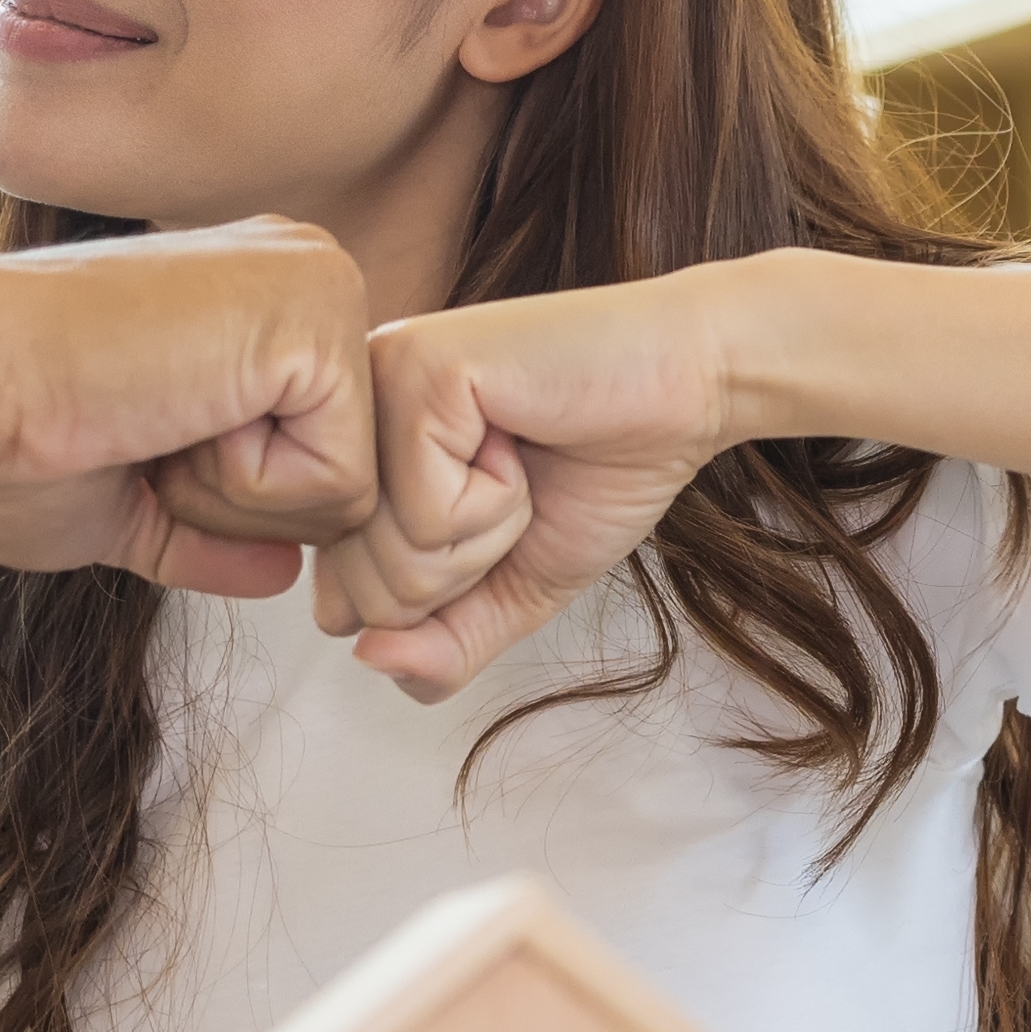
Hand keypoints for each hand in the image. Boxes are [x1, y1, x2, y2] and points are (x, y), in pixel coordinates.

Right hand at [0, 223, 369, 597]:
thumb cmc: (0, 435)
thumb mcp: (125, 502)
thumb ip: (210, 533)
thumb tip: (281, 569)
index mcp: (257, 307)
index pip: (312, 466)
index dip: (219, 506)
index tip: (130, 445)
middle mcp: (300, 278)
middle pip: (347, 485)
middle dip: (235, 509)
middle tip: (140, 435)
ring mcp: (320, 289)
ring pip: (351, 492)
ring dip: (234, 500)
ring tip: (150, 419)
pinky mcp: (320, 319)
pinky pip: (340, 483)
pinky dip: (243, 487)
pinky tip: (170, 414)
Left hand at [305, 267, 763, 694]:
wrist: (687, 387)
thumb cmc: (602, 468)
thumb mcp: (512, 589)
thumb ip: (442, 647)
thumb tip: (370, 661)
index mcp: (357, 464)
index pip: (343, 605)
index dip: (444, 599)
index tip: (497, 521)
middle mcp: (348, 422)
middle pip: (361, 590)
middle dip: (466, 571)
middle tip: (515, 491)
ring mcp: (373, 389)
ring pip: (390, 555)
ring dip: (487, 534)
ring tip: (518, 463)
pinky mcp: (415, 370)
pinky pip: (427, 512)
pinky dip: (497, 501)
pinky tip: (519, 436)